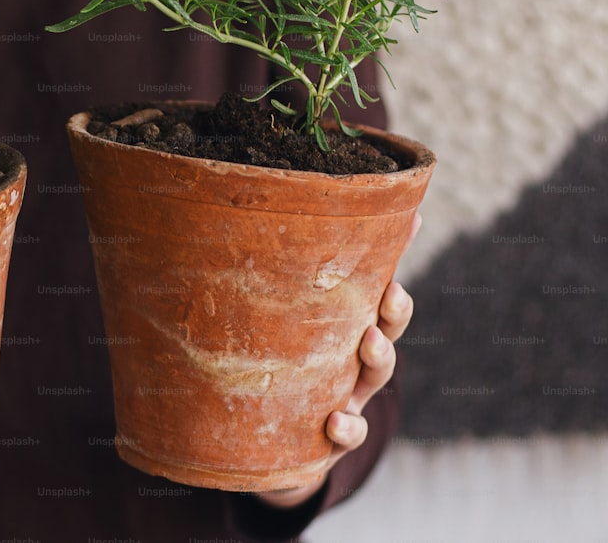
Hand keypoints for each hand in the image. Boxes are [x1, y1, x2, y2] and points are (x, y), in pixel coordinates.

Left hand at [255, 213, 420, 508]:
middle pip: (386, 335)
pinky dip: (348, 428)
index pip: (380, 305)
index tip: (396, 269)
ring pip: (374, 379)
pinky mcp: (333, 438)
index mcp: (351, 336)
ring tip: (368, 342)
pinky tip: (335, 420)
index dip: (393, 285)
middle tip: (387, 294)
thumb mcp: (303, 330)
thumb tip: (335, 230)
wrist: (276, 442)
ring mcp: (349, 400)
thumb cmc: (294, 372)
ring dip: (378, 358)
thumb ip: (315, 288)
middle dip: (391, 318)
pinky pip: (348, 433)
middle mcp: (356, 367)